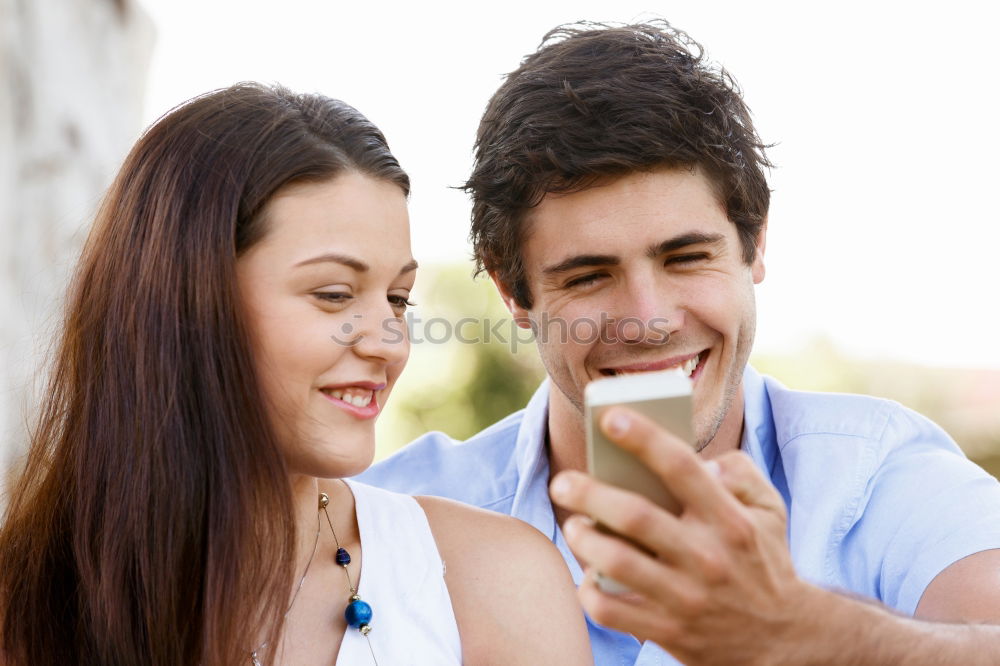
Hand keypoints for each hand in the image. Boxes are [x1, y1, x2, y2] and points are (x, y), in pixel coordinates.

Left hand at [549, 406, 815, 664]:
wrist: (784, 641)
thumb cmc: (764, 562)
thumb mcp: (770, 510)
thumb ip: (740, 472)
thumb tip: (700, 459)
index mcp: (730, 520)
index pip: (681, 467)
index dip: (643, 437)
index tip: (610, 417)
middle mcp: (707, 556)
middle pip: (635, 516)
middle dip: (589, 493)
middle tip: (563, 482)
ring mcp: (686, 597)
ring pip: (616, 562)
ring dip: (584, 540)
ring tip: (574, 525)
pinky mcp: (669, 631)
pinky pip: (612, 611)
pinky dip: (589, 590)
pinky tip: (588, 574)